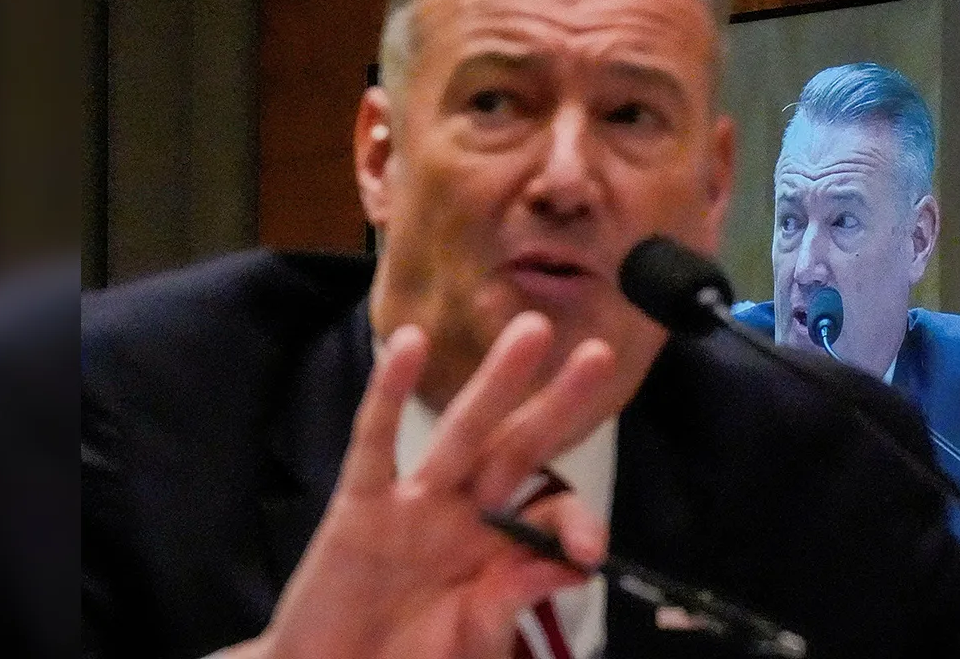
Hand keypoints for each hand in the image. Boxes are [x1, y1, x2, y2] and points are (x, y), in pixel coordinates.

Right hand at [244, 312, 616, 658]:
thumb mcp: (473, 639)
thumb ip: (514, 598)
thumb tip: (574, 563)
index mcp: (498, 551)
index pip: (550, 511)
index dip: (576, 520)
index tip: (589, 551)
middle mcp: (462, 516)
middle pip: (519, 449)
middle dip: (557, 404)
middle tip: (600, 354)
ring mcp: (411, 506)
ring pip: (463, 432)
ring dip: (497, 382)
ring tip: (532, 331)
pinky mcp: (358, 509)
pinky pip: (374, 444)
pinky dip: (386, 394)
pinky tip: (407, 344)